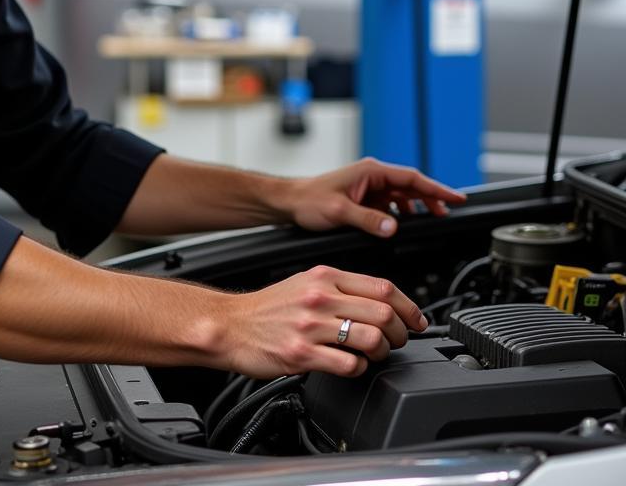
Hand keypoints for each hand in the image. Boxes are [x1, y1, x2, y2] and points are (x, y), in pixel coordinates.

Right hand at [225, 264, 426, 377]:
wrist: (230, 324)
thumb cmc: (267, 307)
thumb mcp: (305, 283)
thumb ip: (340, 287)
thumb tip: (380, 301)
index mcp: (324, 276)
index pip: (382, 287)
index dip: (409, 307)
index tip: (416, 321)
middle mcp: (319, 297)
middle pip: (384, 313)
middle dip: (401, 333)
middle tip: (398, 342)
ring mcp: (311, 326)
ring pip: (371, 339)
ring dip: (383, 352)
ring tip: (375, 355)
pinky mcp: (302, 354)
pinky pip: (349, 364)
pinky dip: (360, 369)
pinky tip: (352, 366)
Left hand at [280, 157, 466, 238]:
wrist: (290, 202)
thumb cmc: (309, 201)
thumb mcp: (339, 211)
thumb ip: (367, 219)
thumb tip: (393, 226)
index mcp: (370, 172)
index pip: (412, 178)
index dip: (437, 189)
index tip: (456, 198)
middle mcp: (371, 176)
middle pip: (411, 185)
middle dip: (432, 197)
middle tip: (450, 212)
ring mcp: (368, 186)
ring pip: (402, 194)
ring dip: (417, 205)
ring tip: (432, 218)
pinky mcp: (363, 197)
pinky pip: (390, 202)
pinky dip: (401, 211)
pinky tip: (404, 223)